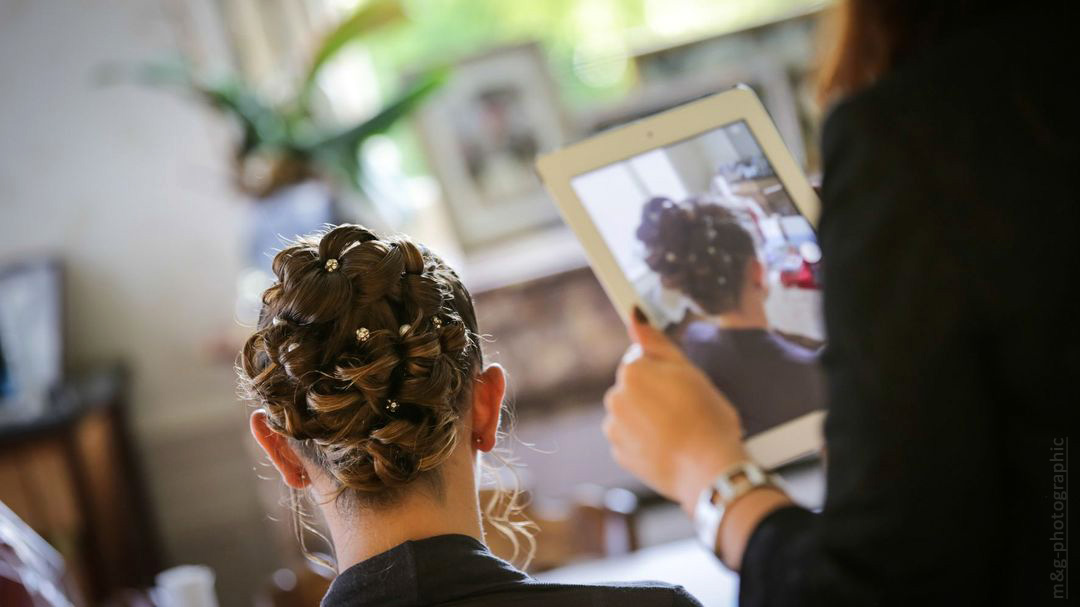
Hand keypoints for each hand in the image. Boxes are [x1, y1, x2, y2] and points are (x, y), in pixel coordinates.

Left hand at [603, 309, 748, 513]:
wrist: (708, 469)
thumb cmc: (707, 417)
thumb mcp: (689, 371)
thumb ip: (657, 343)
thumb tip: (634, 316)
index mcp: (632, 371)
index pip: (643, 360)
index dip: (666, 373)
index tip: (682, 389)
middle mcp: (615, 397)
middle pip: (635, 387)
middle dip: (654, 395)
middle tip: (685, 411)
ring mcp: (615, 427)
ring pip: (631, 413)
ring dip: (647, 418)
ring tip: (678, 431)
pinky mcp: (619, 453)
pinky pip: (630, 439)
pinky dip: (644, 441)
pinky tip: (668, 447)